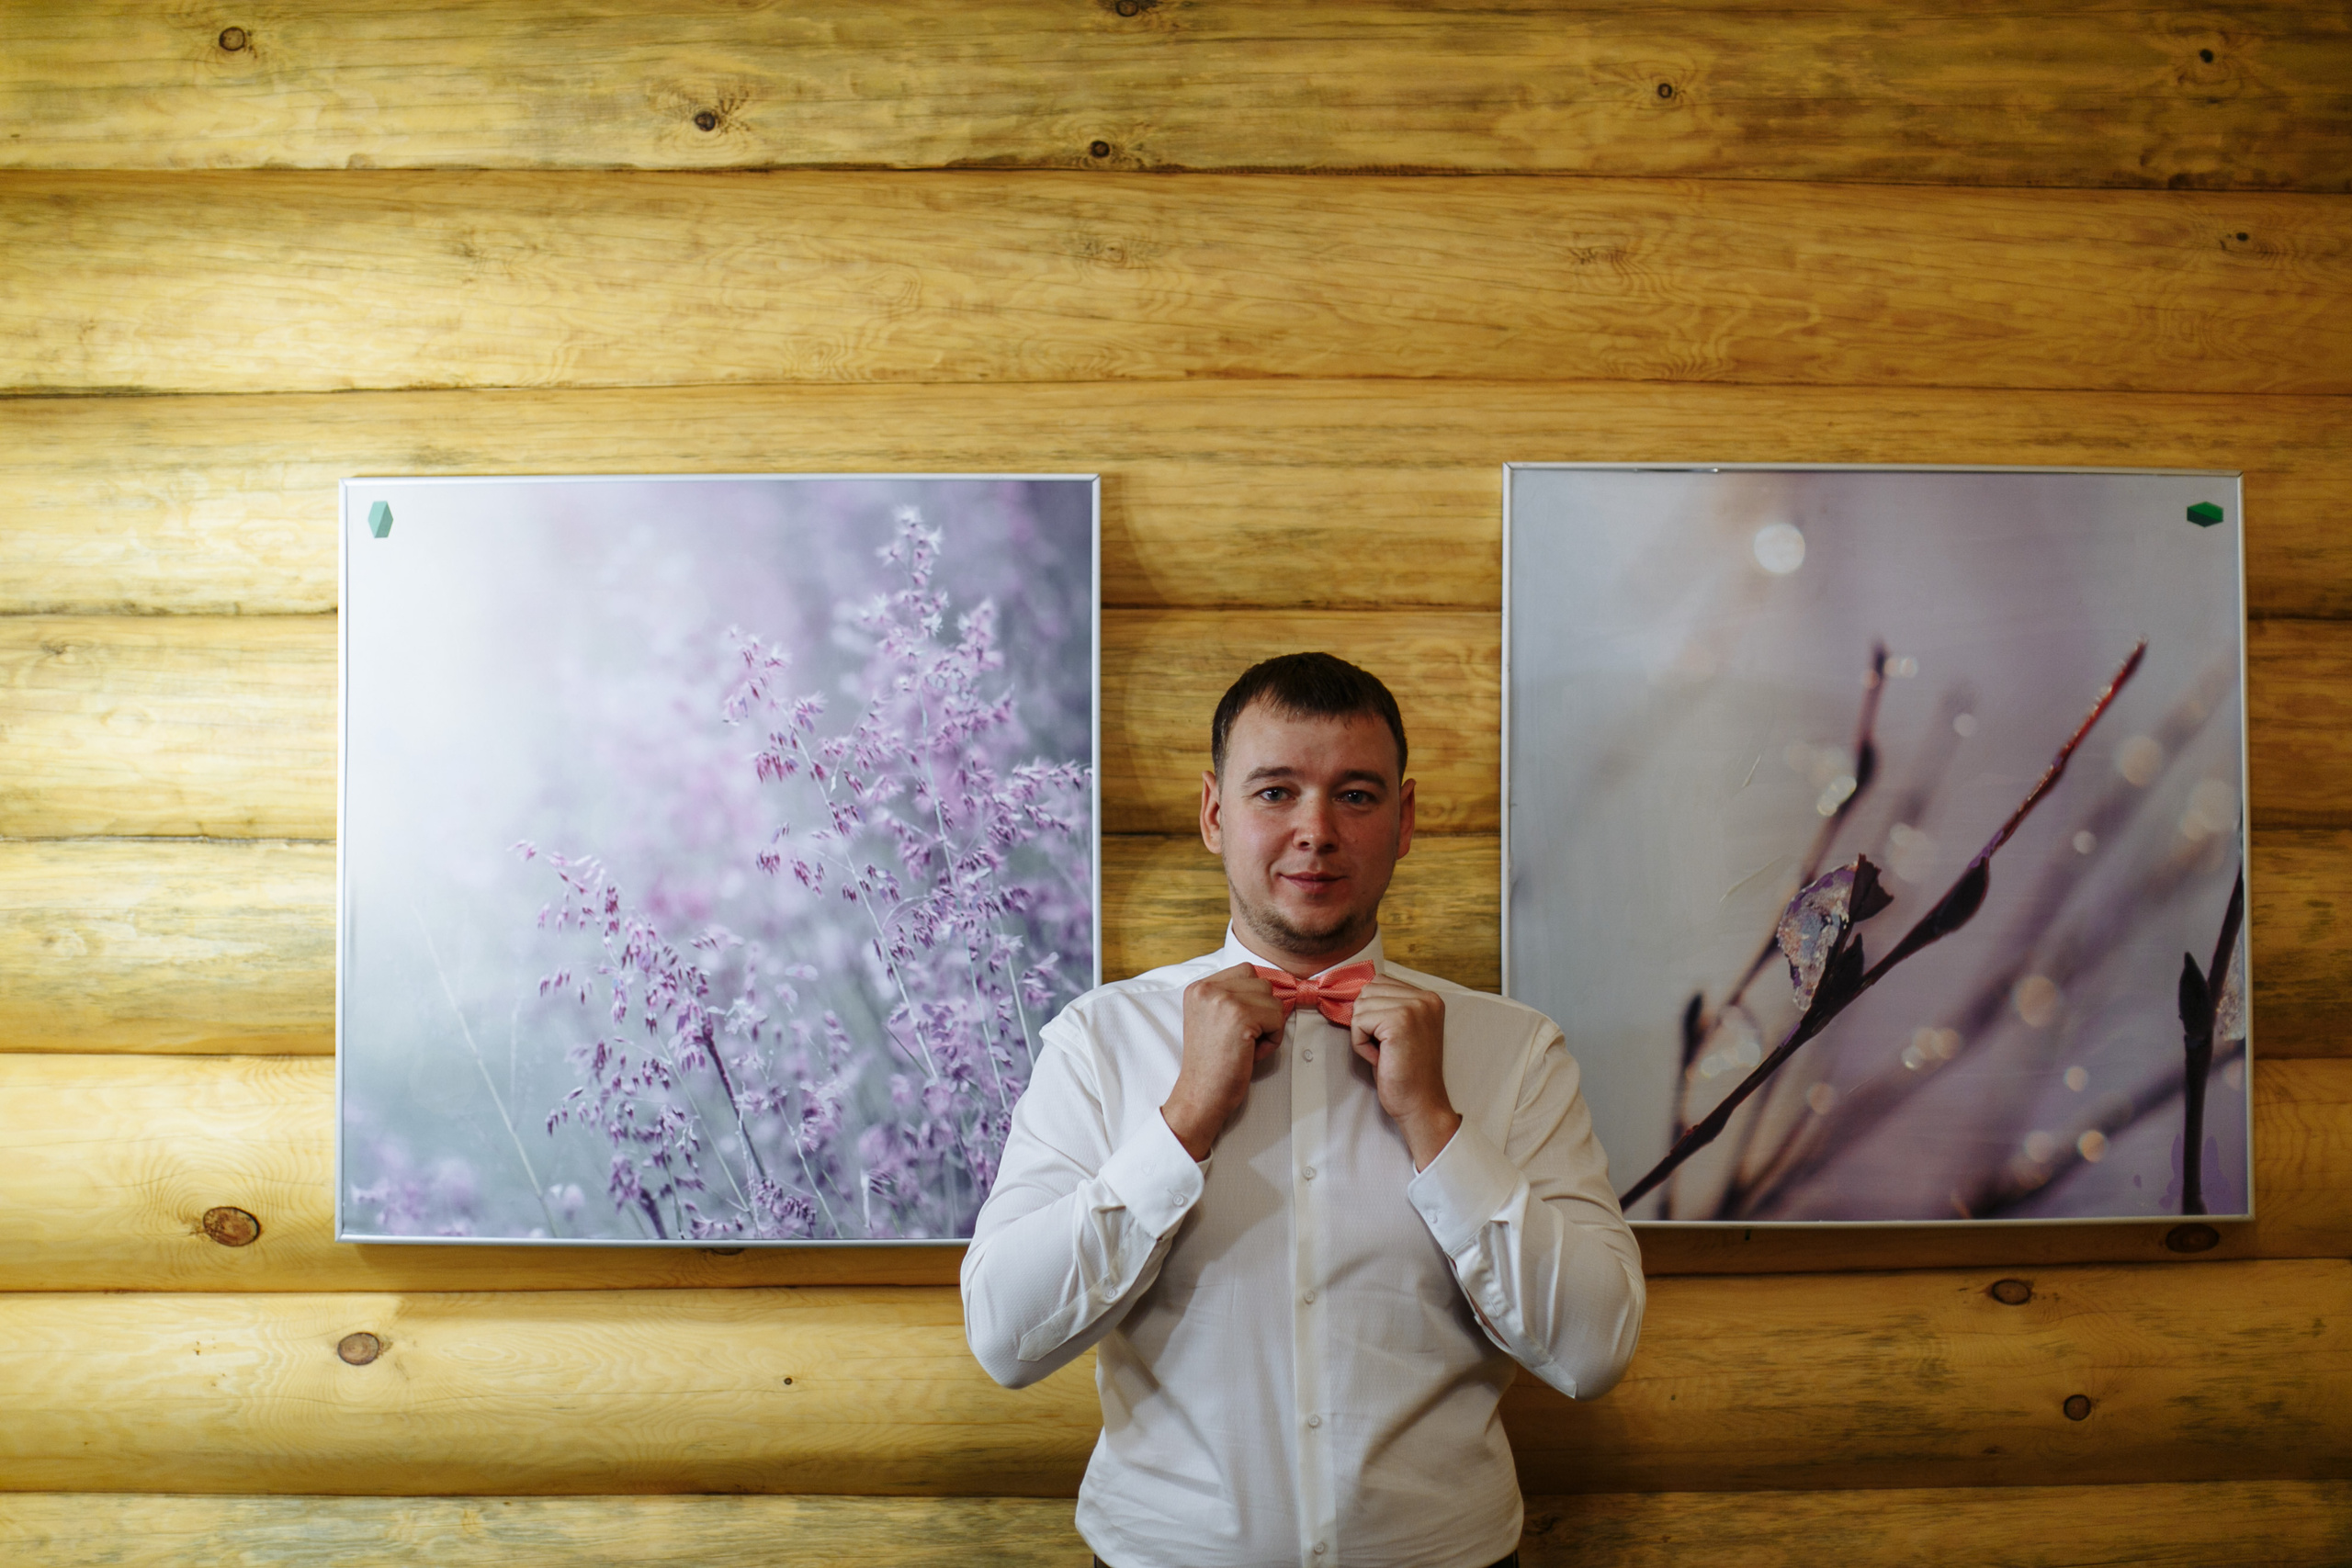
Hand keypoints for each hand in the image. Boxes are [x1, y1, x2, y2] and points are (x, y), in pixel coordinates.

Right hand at [1162, 964, 1286, 1159]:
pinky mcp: (1240, 1016)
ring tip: (1245, 1046)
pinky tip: (1250, 1053)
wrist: (1201, 1095)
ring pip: (1273, 1000)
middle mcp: (1206, 988)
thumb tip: (1274, 984)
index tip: (1236, 1027)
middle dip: (1262, 1013)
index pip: (1246, 971)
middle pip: (1262, 983)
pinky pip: (1277, 1018)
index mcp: (1198, 987)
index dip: (1253, 999)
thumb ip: (1232, 997)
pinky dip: (1272, 1039)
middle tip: (1241, 1040)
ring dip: (1269, 1026)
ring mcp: (1222, 1000)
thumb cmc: (1213, 1063)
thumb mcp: (1214, 1019)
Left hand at [1348, 976, 1459, 1169]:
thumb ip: (1387, 1006)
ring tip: (1384, 1054)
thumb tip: (1352, 990)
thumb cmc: (1406, 1072)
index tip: (1386, 1038)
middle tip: (1385, 1048)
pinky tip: (1380, 1059)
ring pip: (1361, 1005)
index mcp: (1428, 997)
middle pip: (1368, 990)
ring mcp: (1414, 1007)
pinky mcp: (1399, 1021)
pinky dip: (1361, 1044)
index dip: (1371, 1010)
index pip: (1380, 982)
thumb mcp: (1400, 1030)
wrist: (1421, 1105)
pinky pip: (1359, 1022)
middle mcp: (1425, 998)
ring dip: (1363, 1033)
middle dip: (1366, 1020)